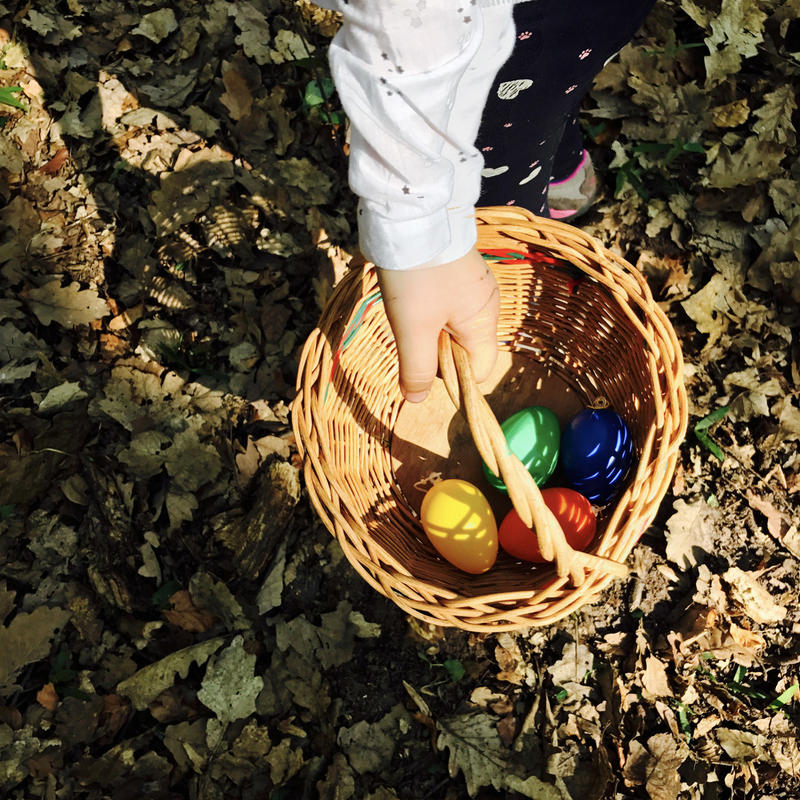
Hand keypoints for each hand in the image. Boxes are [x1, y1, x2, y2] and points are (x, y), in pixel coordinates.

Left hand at [377, 247, 499, 402]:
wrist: (411, 216)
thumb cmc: (417, 276)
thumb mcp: (412, 329)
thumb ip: (417, 369)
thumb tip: (416, 400)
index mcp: (484, 321)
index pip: (479, 370)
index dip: (452, 376)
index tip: (425, 361)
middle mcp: (486, 304)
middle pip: (463, 348)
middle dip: (435, 349)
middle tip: (412, 328)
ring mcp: (473, 286)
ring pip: (451, 326)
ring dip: (427, 327)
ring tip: (409, 306)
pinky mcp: (457, 272)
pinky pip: (446, 304)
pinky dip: (427, 307)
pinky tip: (412, 292)